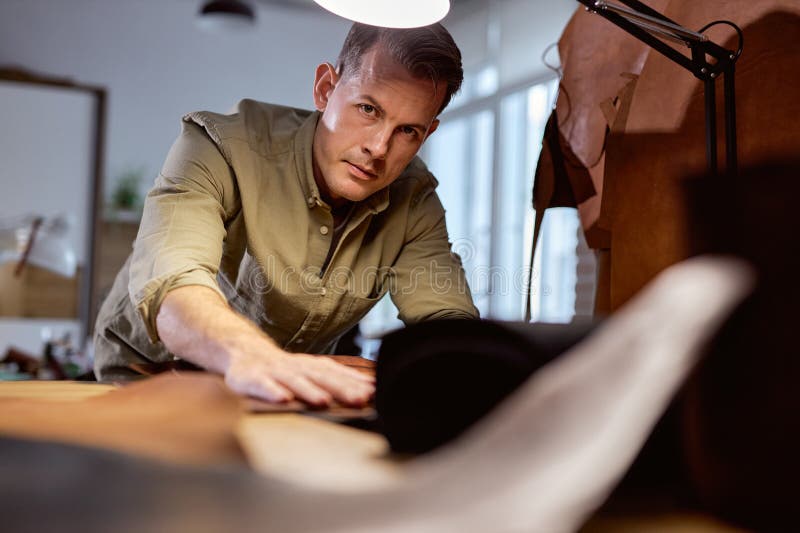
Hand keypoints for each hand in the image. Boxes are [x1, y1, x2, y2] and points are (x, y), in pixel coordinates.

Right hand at [224, 349, 374, 406]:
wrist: (245, 352)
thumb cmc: (284, 368)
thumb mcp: (311, 371)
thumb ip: (337, 379)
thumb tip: (370, 389)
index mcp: (312, 366)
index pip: (337, 374)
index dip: (356, 383)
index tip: (375, 392)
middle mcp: (296, 367)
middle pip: (321, 377)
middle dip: (341, 388)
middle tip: (359, 399)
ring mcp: (275, 372)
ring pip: (294, 381)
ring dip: (309, 391)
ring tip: (324, 401)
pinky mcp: (253, 378)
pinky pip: (263, 386)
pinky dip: (273, 392)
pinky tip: (283, 399)